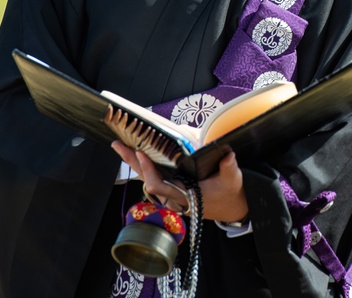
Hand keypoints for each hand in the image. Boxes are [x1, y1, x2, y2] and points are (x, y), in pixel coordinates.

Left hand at [112, 142, 248, 222]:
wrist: (230, 207)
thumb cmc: (229, 193)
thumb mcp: (232, 179)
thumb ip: (229, 167)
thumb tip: (228, 154)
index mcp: (186, 195)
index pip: (160, 186)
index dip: (148, 170)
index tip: (142, 153)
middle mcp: (175, 197)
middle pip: (147, 180)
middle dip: (132, 162)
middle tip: (119, 145)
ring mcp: (172, 194)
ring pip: (148, 179)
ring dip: (135, 163)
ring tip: (122, 146)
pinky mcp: (172, 190)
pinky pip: (154, 177)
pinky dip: (144, 166)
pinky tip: (137, 155)